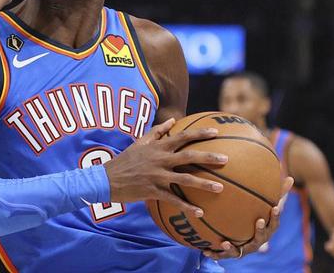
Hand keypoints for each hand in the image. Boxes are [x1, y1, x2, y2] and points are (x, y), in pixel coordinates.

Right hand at [103, 118, 227, 217]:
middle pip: (188, 157)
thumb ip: (158, 131)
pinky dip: (186, 207)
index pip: (182, 137)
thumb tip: (174, 120)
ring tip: (221, 188)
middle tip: (226, 159)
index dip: (199, 134)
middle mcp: (160, 160)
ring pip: (184, 180)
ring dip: (204, 184)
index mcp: (158, 147)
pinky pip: (173, 200)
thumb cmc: (125, 159)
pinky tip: (200, 213)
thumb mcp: (140, 142)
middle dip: (208, 157)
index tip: (216, 132)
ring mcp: (157, 176)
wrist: (107, 178)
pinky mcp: (153, 191)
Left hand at [204, 176, 293, 259]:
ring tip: (225, 243)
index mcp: (266, 231)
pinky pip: (222, 255)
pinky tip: (205, 251)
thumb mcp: (265, 208)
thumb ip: (276, 195)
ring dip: (232, 248)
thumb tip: (291, 178)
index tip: (275, 207)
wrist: (243, 243)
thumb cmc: (256, 221)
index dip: (276, 217)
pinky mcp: (231, 254)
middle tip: (259, 221)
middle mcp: (256, 242)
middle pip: (261, 238)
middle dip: (260, 231)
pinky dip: (215, 254)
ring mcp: (244, 249)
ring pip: (240, 251)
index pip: (274, 224)